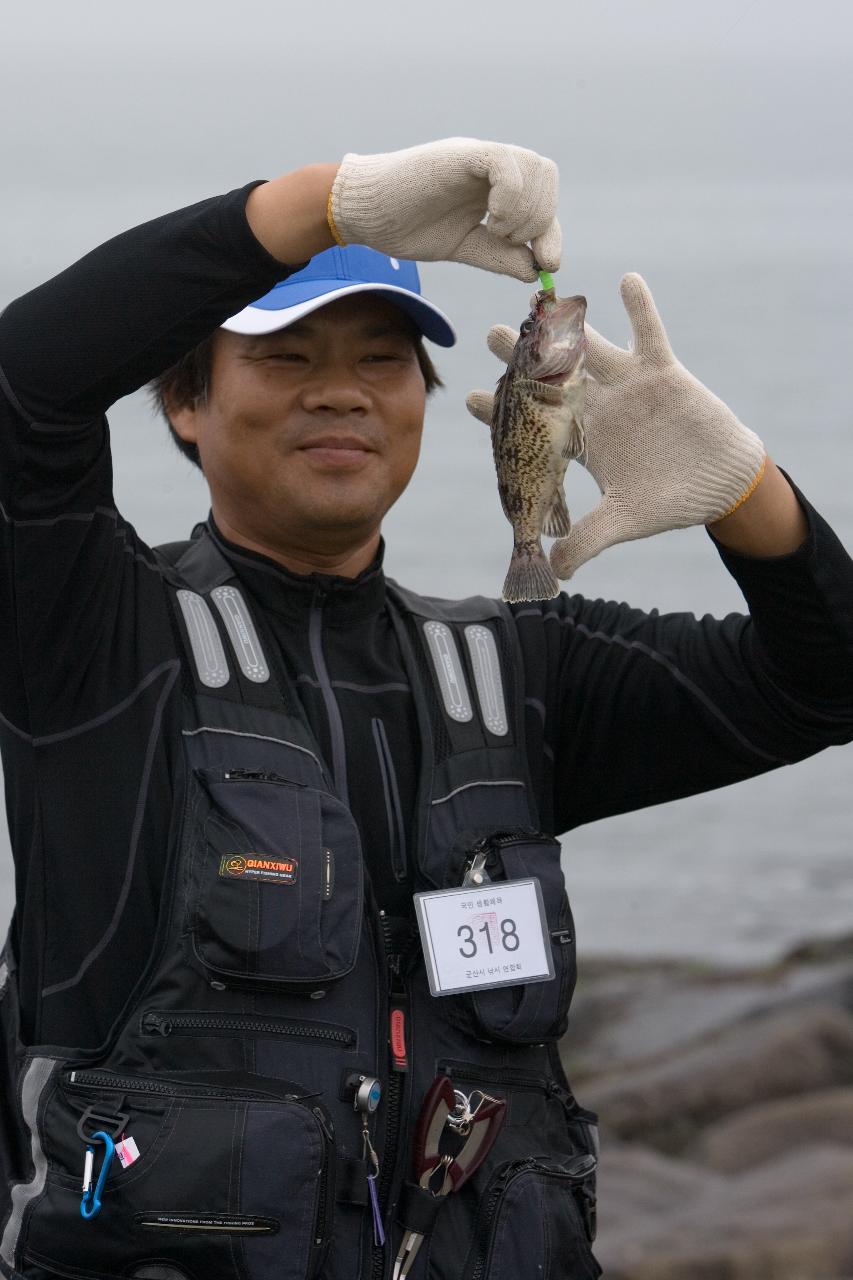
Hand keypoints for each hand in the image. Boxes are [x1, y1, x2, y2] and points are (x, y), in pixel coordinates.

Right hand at [328, 138, 559, 281]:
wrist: (365, 214)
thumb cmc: (408, 227)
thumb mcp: (464, 247)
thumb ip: (499, 256)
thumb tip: (535, 271)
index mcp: (496, 186)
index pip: (543, 197)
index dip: (551, 231)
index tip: (547, 264)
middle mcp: (492, 166)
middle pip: (546, 177)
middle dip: (540, 221)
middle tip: (510, 243)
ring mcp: (477, 158)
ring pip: (534, 168)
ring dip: (525, 210)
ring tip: (496, 232)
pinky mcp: (460, 155)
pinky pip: (504, 164)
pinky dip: (510, 195)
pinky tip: (491, 219)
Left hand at [466, 274, 766, 577]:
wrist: (721, 484)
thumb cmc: (669, 500)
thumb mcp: (625, 522)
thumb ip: (588, 540)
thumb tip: (554, 570)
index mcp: (581, 441)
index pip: (534, 424)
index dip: (504, 412)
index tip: (471, 398)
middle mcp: (598, 407)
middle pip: (553, 378)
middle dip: (523, 358)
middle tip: (490, 335)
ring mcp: (628, 385)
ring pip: (591, 350)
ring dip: (569, 327)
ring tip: (542, 304)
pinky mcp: (664, 372)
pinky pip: (650, 333)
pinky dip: (641, 308)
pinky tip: (625, 281)